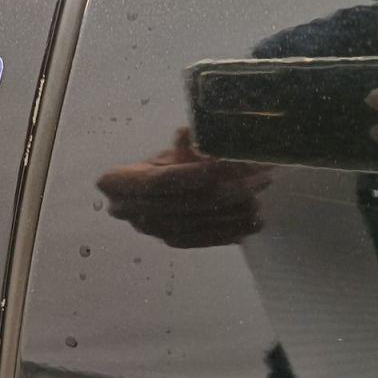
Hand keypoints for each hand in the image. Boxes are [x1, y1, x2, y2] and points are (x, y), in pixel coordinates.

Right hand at [96, 128, 270, 248]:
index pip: (158, 181)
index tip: (223, 164)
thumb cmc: (152, 166)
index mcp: (117, 181)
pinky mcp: (167, 241)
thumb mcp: (164, 152)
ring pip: (195, 224)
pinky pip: (200, 239)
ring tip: (260, 201)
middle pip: (182, 204)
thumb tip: (196, 136)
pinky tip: (251, 225)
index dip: (191, 174)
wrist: (138, 195)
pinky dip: (227, 232)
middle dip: (224, 192)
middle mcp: (127, 210)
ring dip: (232, 213)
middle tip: (257, 180)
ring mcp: (148, 229)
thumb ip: (182, 149)